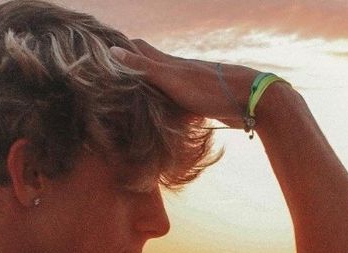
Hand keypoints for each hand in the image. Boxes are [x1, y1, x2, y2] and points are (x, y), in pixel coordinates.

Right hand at [109, 40, 258, 128]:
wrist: (247, 99)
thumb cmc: (209, 89)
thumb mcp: (171, 79)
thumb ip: (144, 68)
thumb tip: (113, 51)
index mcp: (167, 63)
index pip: (138, 48)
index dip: (120, 46)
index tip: (100, 48)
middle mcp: (176, 70)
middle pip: (148, 63)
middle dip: (130, 65)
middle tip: (110, 71)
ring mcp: (187, 85)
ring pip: (161, 82)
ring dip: (146, 86)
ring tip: (130, 94)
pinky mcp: (198, 101)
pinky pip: (173, 99)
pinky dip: (162, 102)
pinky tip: (160, 111)